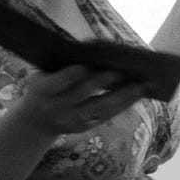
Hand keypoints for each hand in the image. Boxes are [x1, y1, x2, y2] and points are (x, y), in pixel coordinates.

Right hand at [13, 63, 145, 138]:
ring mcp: (72, 120)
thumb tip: (98, 51)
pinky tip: (137, 95)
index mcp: (43, 90)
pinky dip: (124, 105)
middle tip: (123, 71)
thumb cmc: (45, 89)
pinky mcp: (85, 128)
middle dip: (103, 82)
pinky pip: (108, 115)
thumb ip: (63, 66)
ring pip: (101, 107)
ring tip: (142, 85)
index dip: (73, 74)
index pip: (59, 81)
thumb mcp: (44, 76)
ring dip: (123, 96)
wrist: (36, 121)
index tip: (87, 64)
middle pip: (83, 94)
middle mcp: (57, 107)